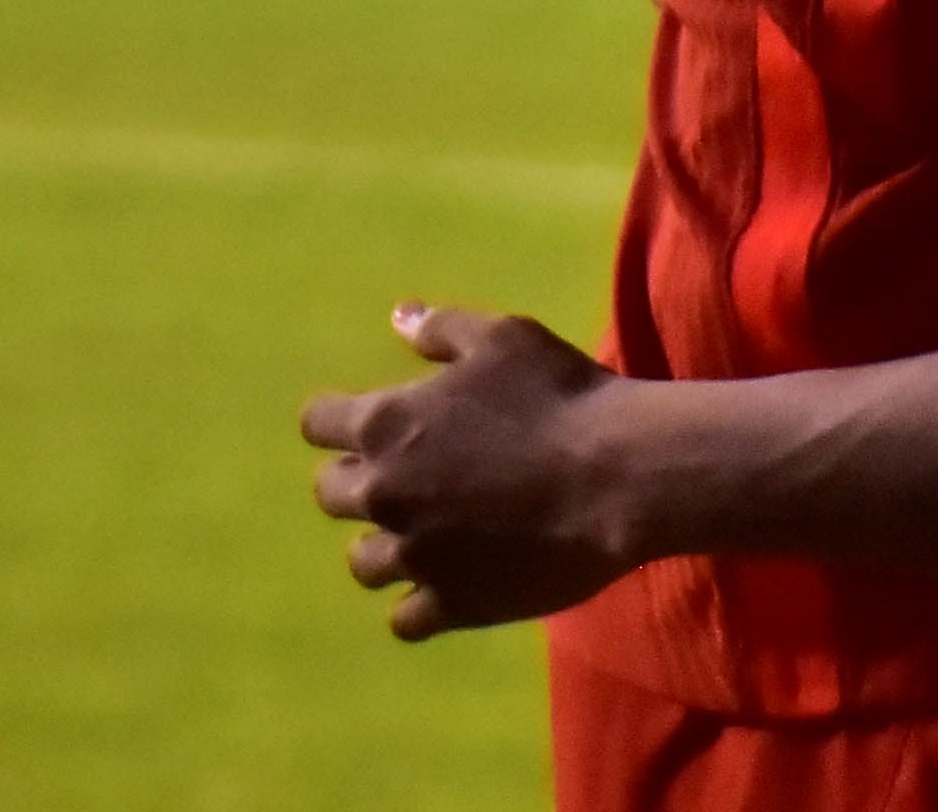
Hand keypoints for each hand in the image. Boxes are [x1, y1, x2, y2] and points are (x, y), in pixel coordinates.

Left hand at [303, 305, 639, 639]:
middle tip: (405, 475)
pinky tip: (448, 584)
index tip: (366, 420)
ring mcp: (415, 556)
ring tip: (422, 536)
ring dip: (384, 545)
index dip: (339, 418)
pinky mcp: (452, 603)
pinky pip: (406, 619)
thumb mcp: (505, 339)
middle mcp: (385, 494)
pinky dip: (419, 603)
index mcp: (387, 425)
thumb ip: (442, 331)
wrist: (619, 477)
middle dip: (359, 480)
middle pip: (331, 494)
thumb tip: (398, 318)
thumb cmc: (560, 396)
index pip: (318, 422)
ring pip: (363, 562)